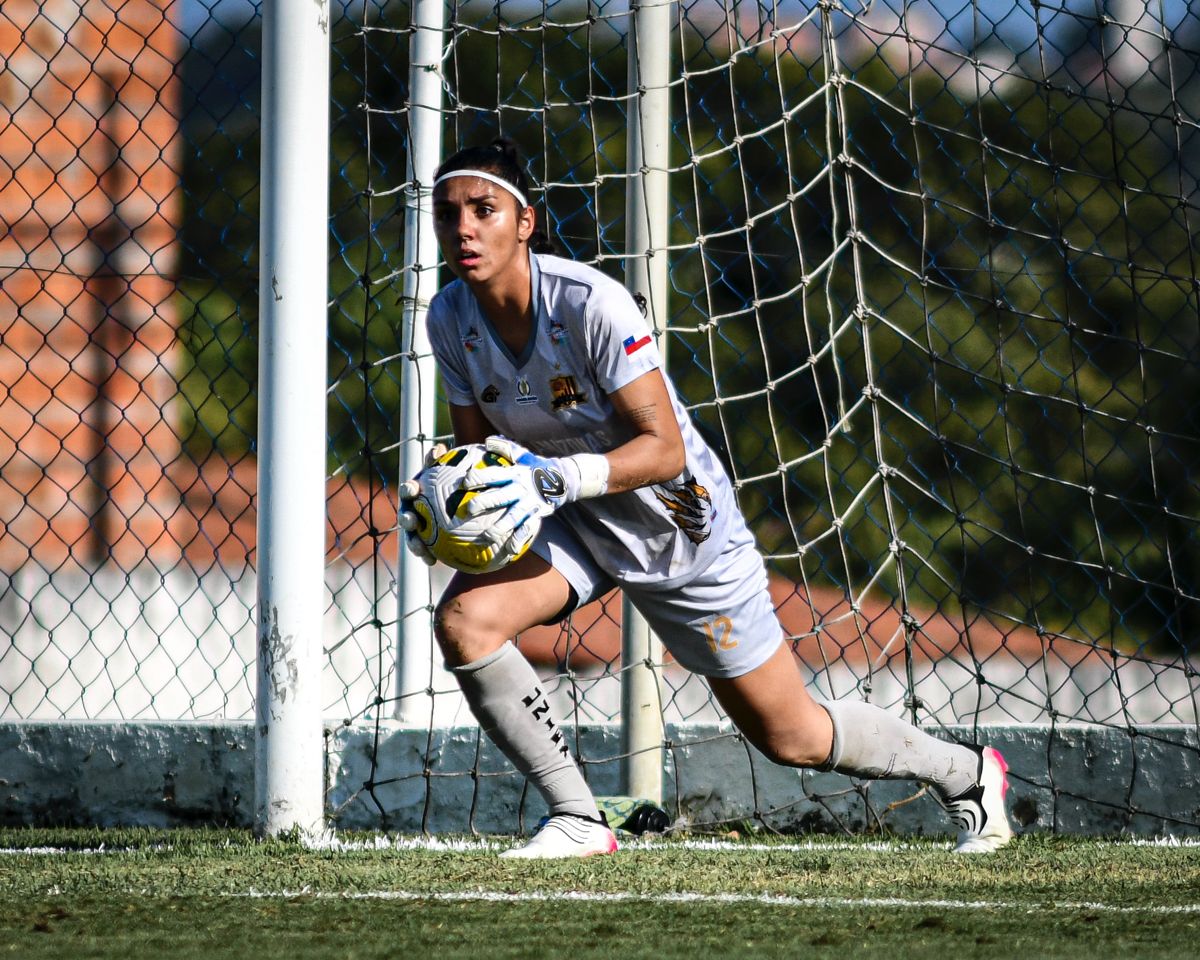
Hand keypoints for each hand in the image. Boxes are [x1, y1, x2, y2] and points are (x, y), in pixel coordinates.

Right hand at [398, 442, 447, 565]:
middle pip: (405, 513)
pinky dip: (426, 555)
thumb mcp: (453, 472)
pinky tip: (433, 562)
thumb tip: (440, 447)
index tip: (413, 489)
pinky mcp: (424, 541)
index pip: (410, 488)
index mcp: (417, 492)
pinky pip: (423, 549)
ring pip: (411, 535)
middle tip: (412, 520)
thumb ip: (446, 461)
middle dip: (406, 518)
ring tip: (420, 548)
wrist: (460, 503)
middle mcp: (413, 508)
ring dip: (413, 542)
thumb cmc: (455, 484)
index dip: (409, 489)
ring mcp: (417, 526)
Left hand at [461, 436, 609, 531]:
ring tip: (486, 537)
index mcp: (515, 473)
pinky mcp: (537, 515)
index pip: (494, 474)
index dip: (479, 478)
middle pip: (500, 496)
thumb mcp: (522, 455)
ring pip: (513, 517)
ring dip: (499, 528)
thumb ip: (504, 448)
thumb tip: (487, 440)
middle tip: (467, 510)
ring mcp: (530, 504)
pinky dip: (519, 540)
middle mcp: (521, 489)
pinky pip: (528, 530)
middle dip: (484, 504)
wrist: (563, 479)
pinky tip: (510, 551)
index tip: (464, 483)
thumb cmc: (536, 467)